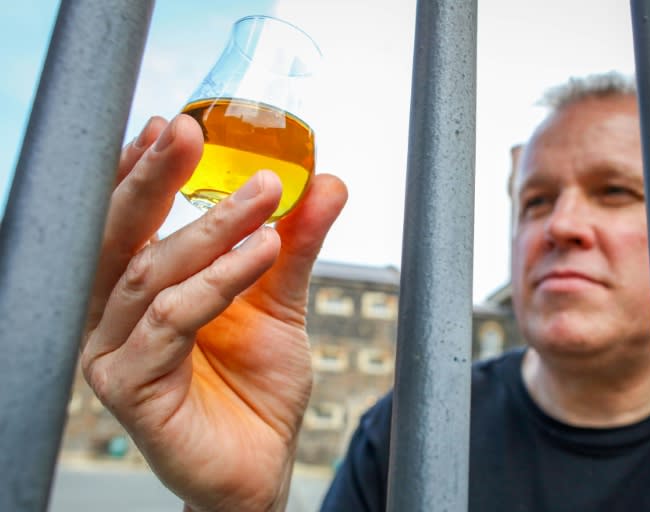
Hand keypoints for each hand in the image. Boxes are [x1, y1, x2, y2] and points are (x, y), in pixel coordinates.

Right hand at [81, 114, 347, 511]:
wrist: (261, 461)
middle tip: (187, 131)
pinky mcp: (128, 387)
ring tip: (264, 197)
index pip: (128, 220)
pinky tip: (262, 254)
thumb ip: (296, 243)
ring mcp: (113, 352)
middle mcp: (115, 316)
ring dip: (212, 228)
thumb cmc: (257, 385)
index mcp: (140, 290)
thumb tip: (326, 181)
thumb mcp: (281, 300)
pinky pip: (172, 320)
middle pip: (122, 235)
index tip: (171, 125)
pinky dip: (219, 281)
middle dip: (154, 178)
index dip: (142, 170)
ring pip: (154, 273)